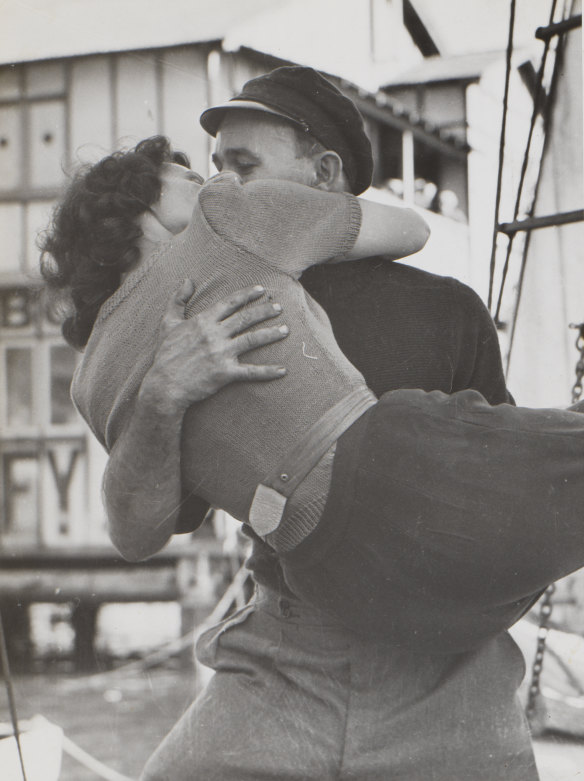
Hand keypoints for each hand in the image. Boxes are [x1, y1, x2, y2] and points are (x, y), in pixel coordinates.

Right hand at [139, 280, 287, 414]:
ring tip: (286, 330)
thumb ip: (178, 301)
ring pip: (253, 339)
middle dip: (264, 311)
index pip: (230, 303)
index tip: (262, 290)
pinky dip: (268, 372)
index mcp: (203, 321)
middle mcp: (215, 334)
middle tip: (279, 307)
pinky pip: (251, 371)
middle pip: (246, 318)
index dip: (247, 295)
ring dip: (271, 334)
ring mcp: (221, 353)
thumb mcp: (167, 324)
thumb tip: (187, 280)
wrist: (164, 385)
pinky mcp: (225, 373)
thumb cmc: (165, 355)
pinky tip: (283, 370)